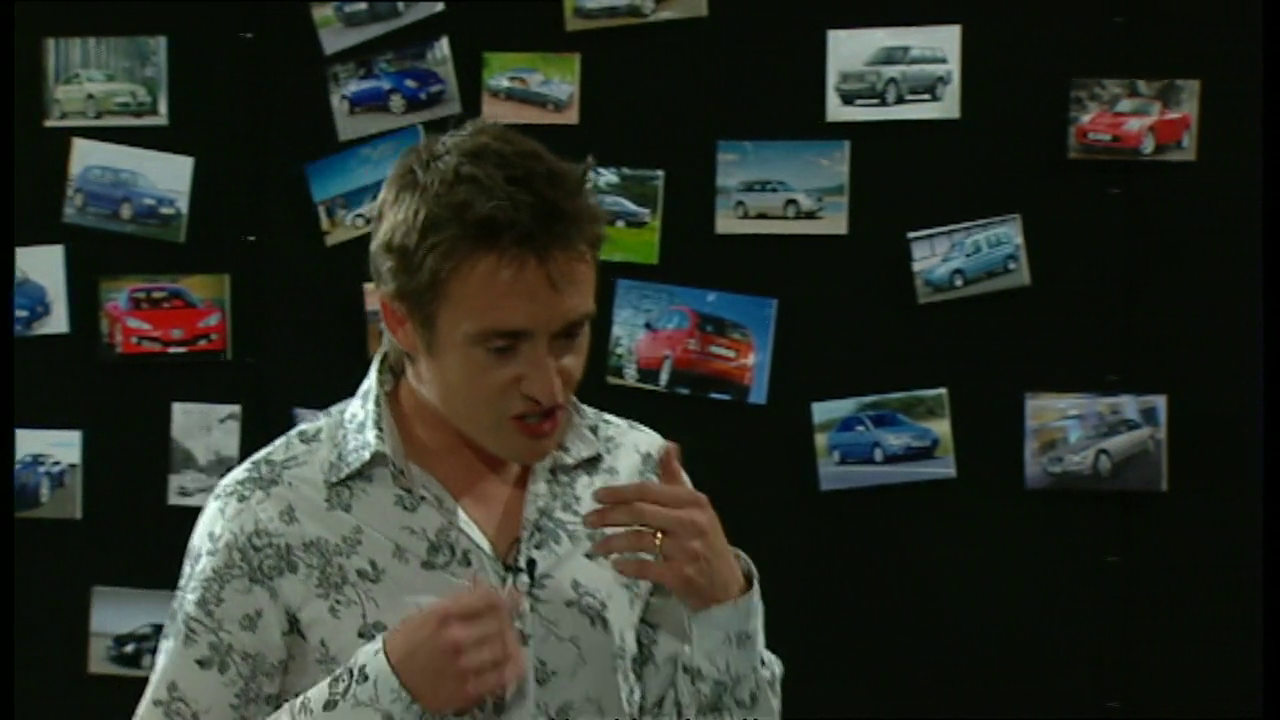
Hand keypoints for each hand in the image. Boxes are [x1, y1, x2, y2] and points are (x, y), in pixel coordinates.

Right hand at [383, 578, 524, 714]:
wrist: (389, 678)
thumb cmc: (409, 641)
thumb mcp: (430, 612)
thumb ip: (461, 600)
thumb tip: (487, 585)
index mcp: (443, 615)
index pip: (488, 599)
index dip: (504, 598)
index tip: (509, 600)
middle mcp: (455, 639)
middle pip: (499, 622)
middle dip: (506, 620)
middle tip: (506, 622)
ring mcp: (462, 666)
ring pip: (504, 648)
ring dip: (509, 642)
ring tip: (506, 641)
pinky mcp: (467, 690)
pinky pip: (502, 676)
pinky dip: (512, 666)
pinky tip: (512, 661)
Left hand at [585, 442, 747, 611]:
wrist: (727, 585)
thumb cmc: (705, 541)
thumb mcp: (696, 507)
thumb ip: (676, 478)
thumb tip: (667, 446)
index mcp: (692, 501)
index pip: (649, 490)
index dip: (619, 492)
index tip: (596, 496)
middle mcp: (691, 521)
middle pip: (640, 512)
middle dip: (609, 515)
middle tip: (587, 520)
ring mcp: (686, 549)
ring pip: (640, 540)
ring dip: (612, 542)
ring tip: (596, 546)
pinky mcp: (681, 575)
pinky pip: (646, 568)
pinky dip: (628, 566)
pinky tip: (616, 565)